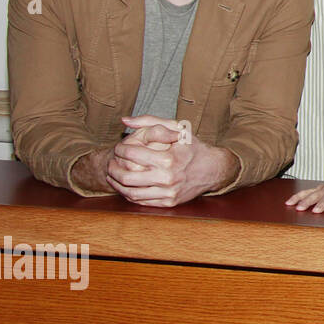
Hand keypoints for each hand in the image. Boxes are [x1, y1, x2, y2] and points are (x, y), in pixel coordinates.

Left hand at [107, 117, 236, 206]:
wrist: (213, 169)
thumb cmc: (192, 147)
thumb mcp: (176, 128)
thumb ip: (149, 121)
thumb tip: (124, 120)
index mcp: (168, 159)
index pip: (132, 155)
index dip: (120, 149)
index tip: (118, 147)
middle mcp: (168, 178)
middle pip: (127, 177)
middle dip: (113, 169)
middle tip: (111, 163)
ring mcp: (168, 192)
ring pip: (131, 193)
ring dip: (117, 184)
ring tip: (114, 175)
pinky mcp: (169, 202)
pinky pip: (141, 201)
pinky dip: (128, 194)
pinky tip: (125, 186)